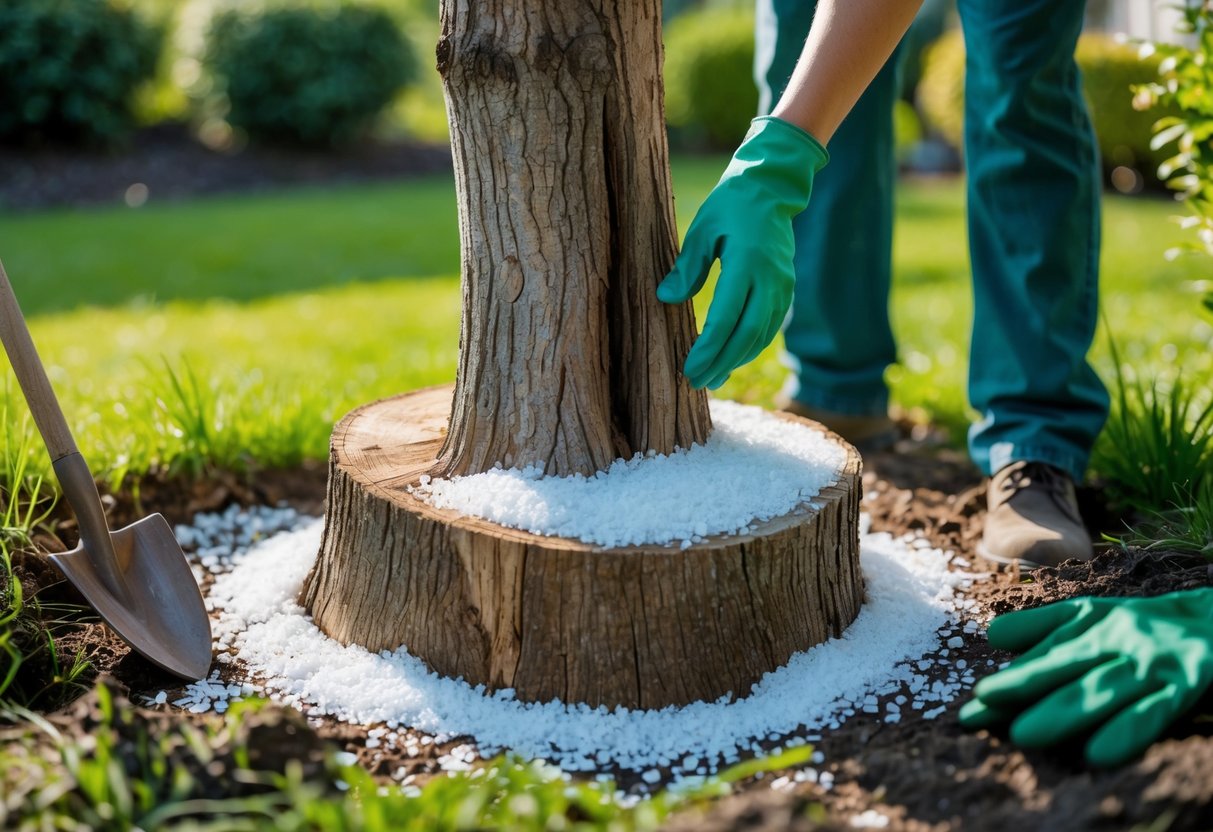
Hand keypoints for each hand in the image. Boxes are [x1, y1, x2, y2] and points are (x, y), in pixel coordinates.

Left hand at [657, 116, 827, 389]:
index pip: (725, 320)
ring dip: (736, 360)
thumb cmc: (731, 203)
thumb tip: (665, 299)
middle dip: (721, 363)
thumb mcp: (702, 229)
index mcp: (748, 264)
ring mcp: (782, 286)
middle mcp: (770, 280)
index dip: (707, 350)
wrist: (772, 187)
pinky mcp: (786, 288)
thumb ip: (686, 267)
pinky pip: (769, 326)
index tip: (688, 369)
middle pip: (746, 336)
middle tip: (697, 383)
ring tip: (712, 377)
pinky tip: (732, 357)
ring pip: (761, 336)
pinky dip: (750, 346)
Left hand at [960, 588, 1212, 766]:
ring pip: (1102, 689)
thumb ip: (1046, 627)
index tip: (973, 702)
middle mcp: (1116, 639)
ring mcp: (1150, 662)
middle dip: (1020, 688)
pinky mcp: (1187, 682)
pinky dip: (1127, 730)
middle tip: (980, 709)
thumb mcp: (1096, 616)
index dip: (1009, 679)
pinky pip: (1155, 711)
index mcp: (1091, 622)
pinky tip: (1098, 755)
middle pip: (1064, 667)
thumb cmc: (1146, 624)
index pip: (1043, 655)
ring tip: (1023, 735)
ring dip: (1063, 711)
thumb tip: (992, 637)